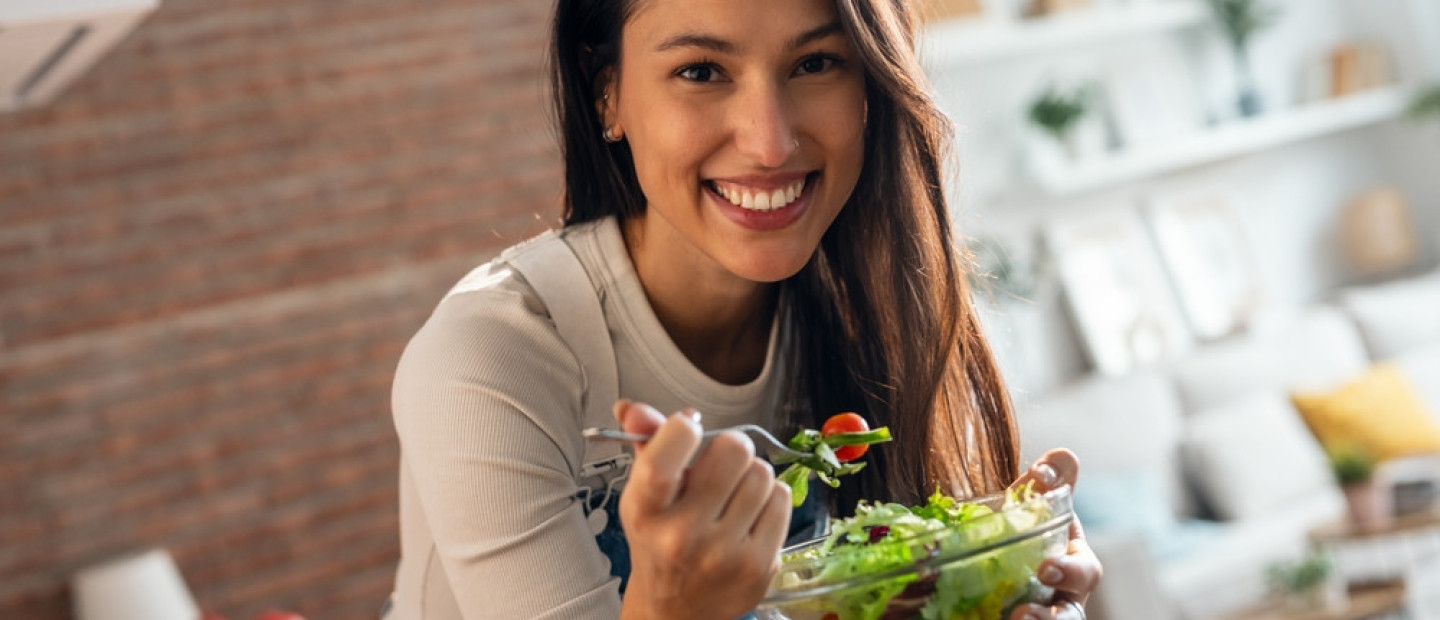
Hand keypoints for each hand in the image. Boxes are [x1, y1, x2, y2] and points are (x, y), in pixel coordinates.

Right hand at [614, 400, 791, 619]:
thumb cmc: (660, 542)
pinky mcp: (759, 566)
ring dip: (751, 476)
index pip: (667, 453)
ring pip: (762, 473)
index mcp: (646, 511)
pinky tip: (749, 515)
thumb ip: (645, 445)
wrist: (674, 610)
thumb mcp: (643, 496)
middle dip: (729, 449)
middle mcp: (682, 535)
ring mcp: (724, 554)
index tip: (689, 428)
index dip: (684, 428)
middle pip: (733, 450)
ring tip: (732, 496)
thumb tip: (633, 408)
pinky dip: (770, 499)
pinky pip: (782, 499)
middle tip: (719, 466)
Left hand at [1007, 449, 1102, 619]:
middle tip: (1024, 613)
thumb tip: (1052, 464)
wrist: (986, 554)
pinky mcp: (1011, 617)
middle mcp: (1060, 598)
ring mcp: (1041, 613)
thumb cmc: (1022, 526)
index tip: (1045, 570)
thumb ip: (1049, 477)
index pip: (1084, 572)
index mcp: (1071, 565)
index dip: (1070, 572)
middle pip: (1070, 616)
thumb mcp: (1035, 499)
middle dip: (1054, 618)